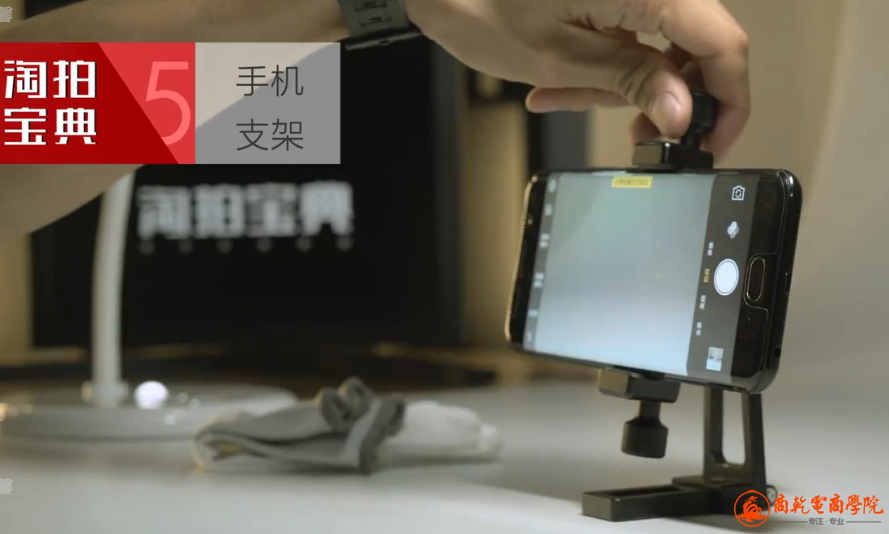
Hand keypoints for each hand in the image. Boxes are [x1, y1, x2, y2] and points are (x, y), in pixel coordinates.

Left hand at [404, 0, 749, 160]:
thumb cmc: (482, 2)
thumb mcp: (561, 57)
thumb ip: (631, 81)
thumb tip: (683, 114)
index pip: (723, 45)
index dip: (727, 101)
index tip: (711, 141)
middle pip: (699, 46)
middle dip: (668, 98)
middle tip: (637, 135)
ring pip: (660, 48)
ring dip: (622, 86)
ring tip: (563, 97)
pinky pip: (629, 37)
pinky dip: (602, 67)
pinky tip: (559, 84)